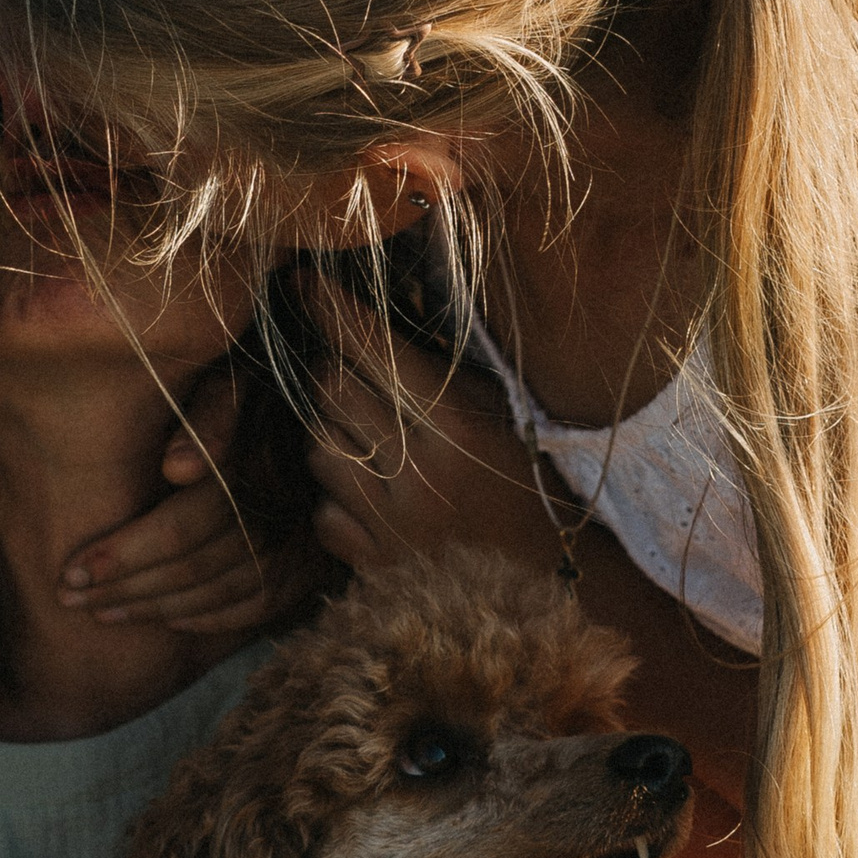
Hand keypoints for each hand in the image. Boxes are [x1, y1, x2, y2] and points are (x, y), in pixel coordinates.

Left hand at [59, 368, 316, 636]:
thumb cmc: (256, 391)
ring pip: (221, 594)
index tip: (70, 572)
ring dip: (156, 610)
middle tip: (70, 599)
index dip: (123, 555)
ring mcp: (300, 544)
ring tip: (102, 613)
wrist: (322, 408)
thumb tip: (177, 470)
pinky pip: (257, 607)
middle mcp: (281, 514)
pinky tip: (167, 620)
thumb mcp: (232, 381)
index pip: (182, 529)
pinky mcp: (311, 566)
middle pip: (195, 568)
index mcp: (255, 468)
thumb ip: (209, 415)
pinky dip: (209, 619)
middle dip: (126, 588)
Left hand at [308, 318, 548, 582]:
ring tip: (371, 436)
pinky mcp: (377, 568)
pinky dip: (338, 498)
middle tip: (346, 363)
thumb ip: (439, 367)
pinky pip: (324, 514)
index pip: (373, 350)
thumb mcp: (501, 408)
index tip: (302, 280)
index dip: (331, 309)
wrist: (555, 577)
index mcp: (458, 427)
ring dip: (331, 433)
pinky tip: (374, 495)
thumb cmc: (532, 477)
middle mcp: (420, 475)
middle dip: (330, 366)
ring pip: (317, 450)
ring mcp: (395, 526)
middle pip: (330, 391)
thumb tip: (371, 310)